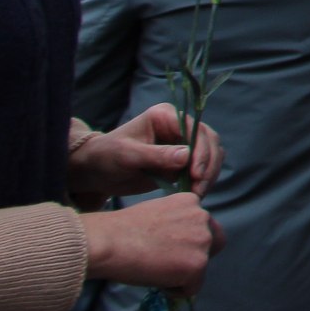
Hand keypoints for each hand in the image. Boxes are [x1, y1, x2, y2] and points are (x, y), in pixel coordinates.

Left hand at [69, 104, 222, 201]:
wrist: (98, 171)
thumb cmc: (107, 156)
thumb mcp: (128, 155)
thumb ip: (156, 155)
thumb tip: (187, 156)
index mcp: (166, 116)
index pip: (194, 129)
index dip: (200, 150)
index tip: (196, 174)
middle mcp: (179, 126)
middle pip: (209, 140)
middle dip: (208, 164)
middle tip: (198, 188)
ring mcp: (183, 143)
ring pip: (211, 154)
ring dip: (209, 174)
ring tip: (197, 194)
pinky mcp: (183, 160)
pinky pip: (203, 167)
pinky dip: (204, 180)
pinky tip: (194, 193)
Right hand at [81, 192, 224, 291]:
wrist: (108, 242)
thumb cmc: (120, 230)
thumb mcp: (156, 213)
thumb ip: (174, 223)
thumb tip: (177, 245)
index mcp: (191, 201)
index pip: (203, 225)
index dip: (187, 240)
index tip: (169, 248)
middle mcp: (203, 218)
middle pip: (214, 243)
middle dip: (196, 255)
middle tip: (170, 264)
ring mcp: (202, 241)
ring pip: (202, 266)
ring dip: (183, 273)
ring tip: (156, 271)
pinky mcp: (197, 265)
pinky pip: (192, 287)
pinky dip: (176, 290)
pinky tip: (156, 281)